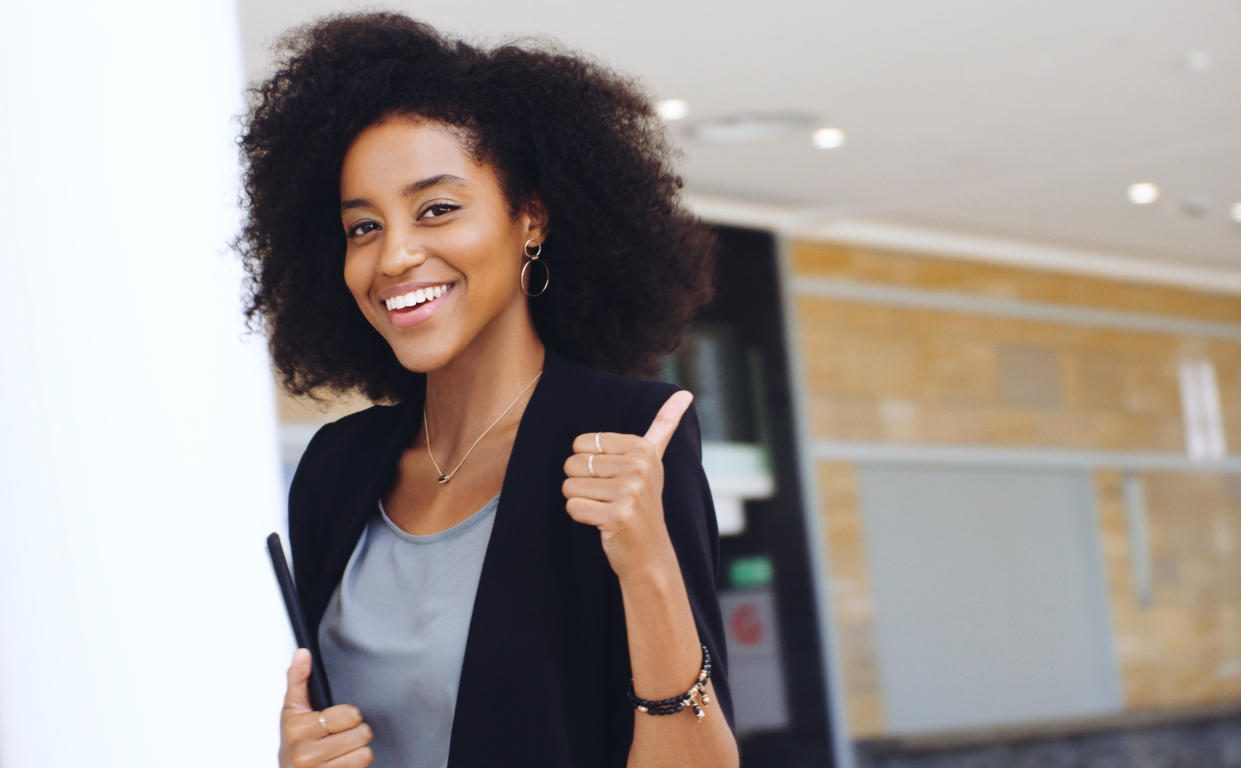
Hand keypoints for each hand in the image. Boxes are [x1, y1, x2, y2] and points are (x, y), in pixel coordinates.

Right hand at [279, 648, 373, 767]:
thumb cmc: (293, 742)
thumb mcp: (292, 711)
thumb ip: (298, 680)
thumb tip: (302, 654)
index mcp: (300, 730)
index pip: (350, 715)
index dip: (351, 716)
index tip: (340, 720)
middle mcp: (307, 754)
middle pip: (362, 735)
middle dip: (357, 734)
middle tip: (343, 736)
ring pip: (365, 755)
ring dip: (359, 752)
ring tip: (343, 751)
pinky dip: (357, 766)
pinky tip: (343, 763)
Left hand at [561, 390, 692, 581]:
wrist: (649, 552)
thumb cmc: (643, 502)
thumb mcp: (653, 460)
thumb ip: (664, 425)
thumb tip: (685, 392)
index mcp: (642, 449)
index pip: (582, 443)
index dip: (589, 464)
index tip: (614, 478)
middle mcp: (638, 467)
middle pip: (573, 463)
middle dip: (582, 483)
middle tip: (608, 497)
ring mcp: (630, 492)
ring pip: (570, 486)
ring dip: (582, 501)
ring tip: (606, 509)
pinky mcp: (617, 516)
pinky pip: (573, 507)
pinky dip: (581, 517)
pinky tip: (603, 522)